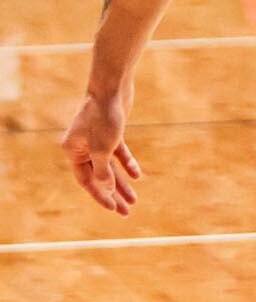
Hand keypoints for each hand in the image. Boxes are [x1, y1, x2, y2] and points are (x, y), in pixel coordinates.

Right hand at [62, 91, 143, 215]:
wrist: (112, 89)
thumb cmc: (103, 117)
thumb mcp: (103, 148)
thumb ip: (103, 169)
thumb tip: (106, 187)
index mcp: (72, 151)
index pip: (86, 181)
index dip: (100, 196)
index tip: (113, 209)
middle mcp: (81, 147)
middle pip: (98, 177)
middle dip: (113, 195)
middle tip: (126, 212)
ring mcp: (96, 140)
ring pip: (110, 167)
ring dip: (122, 183)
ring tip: (134, 200)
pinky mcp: (111, 133)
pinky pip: (119, 154)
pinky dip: (127, 164)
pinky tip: (137, 176)